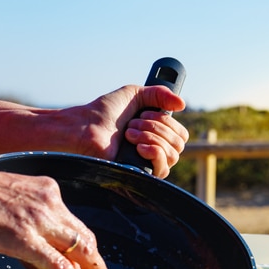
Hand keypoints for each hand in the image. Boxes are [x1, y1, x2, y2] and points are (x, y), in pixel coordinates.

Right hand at [0, 163, 109, 268]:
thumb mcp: (4, 206)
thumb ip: (26, 231)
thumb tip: (42, 263)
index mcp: (45, 191)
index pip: (74, 225)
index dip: (87, 249)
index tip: (93, 267)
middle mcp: (49, 202)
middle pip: (85, 238)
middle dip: (96, 265)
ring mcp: (38, 218)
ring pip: (79, 251)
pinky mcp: (24, 237)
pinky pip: (59, 266)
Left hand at [62, 84, 187, 177]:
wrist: (86, 127)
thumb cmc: (104, 112)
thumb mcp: (134, 94)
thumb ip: (159, 94)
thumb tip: (182, 104)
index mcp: (156, 133)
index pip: (181, 134)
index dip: (166, 122)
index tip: (143, 114)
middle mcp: (155, 149)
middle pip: (179, 144)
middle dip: (156, 128)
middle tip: (132, 124)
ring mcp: (147, 163)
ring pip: (172, 155)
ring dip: (151, 138)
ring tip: (129, 134)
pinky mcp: (140, 175)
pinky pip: (162, 169)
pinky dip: (154, 152)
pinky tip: (138, 147)